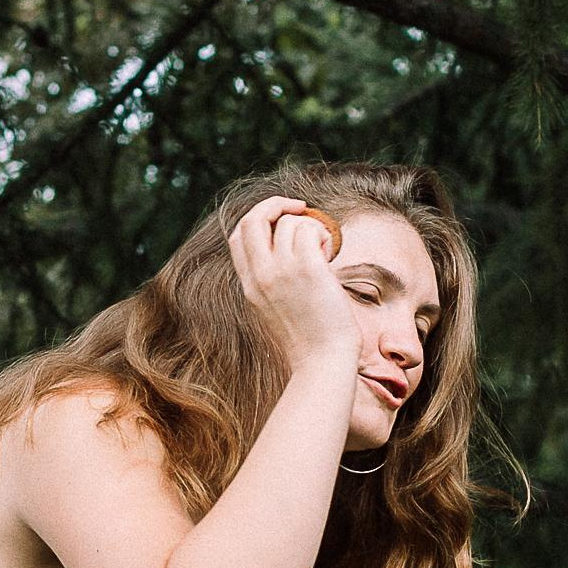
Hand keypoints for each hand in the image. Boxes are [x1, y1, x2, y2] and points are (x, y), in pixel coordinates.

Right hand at [227, 195, 360, 380]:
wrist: (321, 363)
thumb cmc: (308, 342)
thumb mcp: (275, 310)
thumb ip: (272, 283)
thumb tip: (286, 252)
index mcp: (249, 286)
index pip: (237, 236)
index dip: (257, 219)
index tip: (279, 221)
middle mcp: (260, 275)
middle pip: (252, 219)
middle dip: (275, 205)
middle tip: (300, 208)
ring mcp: (281, 271)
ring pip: (288, 222)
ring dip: (310, 226)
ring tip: (324, 249)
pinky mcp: (308, 269)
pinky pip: (310, 230)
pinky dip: (322, 233)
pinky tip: (330, 252)